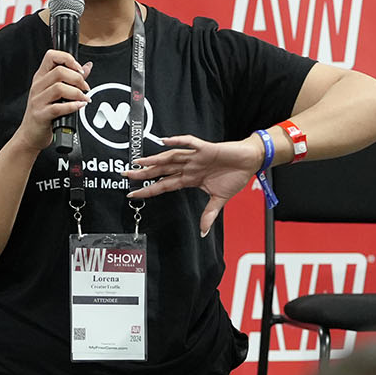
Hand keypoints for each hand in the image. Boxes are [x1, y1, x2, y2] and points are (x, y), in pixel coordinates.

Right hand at [16, 50, 92, 152]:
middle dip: (77, 78)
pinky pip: (58, 107)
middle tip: (85, 87)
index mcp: (40, 77)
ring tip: (83, 98)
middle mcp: (37, 86)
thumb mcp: (55, 93)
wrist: (30, 135)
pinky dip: (72, 106)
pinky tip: (78, 106)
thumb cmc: (43, 113)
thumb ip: (72, 78)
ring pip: (59, 88)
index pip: (52, 56)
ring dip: (77, 93)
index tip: (79, 69)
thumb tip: (87, 66)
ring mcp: (37, 101)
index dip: (68, 58)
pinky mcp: (41, 115)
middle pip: (59, 71)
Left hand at [124, 134, 266, 235]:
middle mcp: (189, 167)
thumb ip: (209, 215)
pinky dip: (178, 141)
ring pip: (171, 157)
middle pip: (161, 170)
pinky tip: (164, 141)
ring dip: (155, 159)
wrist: (250, 161)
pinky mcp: (206, 149)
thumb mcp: (219, 199)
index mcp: (189, 179)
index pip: (164, 185)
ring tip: (139, 161)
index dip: (148, 189)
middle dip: (144, 173)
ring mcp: (195, 157)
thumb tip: (203, 232)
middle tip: (125, 174)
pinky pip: (190, 143)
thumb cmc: (235, 176)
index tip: (132, 194)